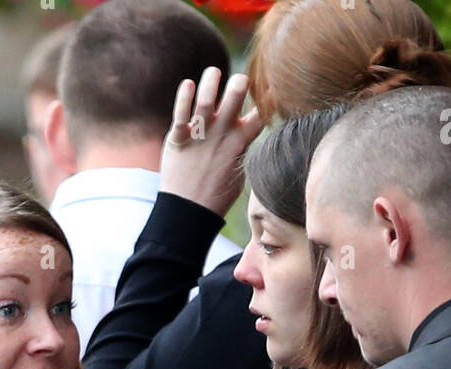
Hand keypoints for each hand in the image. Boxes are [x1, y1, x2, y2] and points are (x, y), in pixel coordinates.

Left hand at [160, 66, 264, 218]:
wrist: (189, 213)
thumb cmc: (216, 195)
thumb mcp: (239, 173)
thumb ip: (242, 149)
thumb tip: (248, 133)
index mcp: (240, 142)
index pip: (261, 114)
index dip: (268, 98)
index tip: (272, 87)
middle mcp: (221, 134)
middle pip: (236, 97)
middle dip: (241, 83)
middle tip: (241, 80)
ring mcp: (199, 135)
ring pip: (206, 99)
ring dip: (211, 81)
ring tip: (214, 72)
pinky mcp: (178, 139)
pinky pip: (180, 113)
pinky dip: (184, 97)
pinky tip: (188, 84)